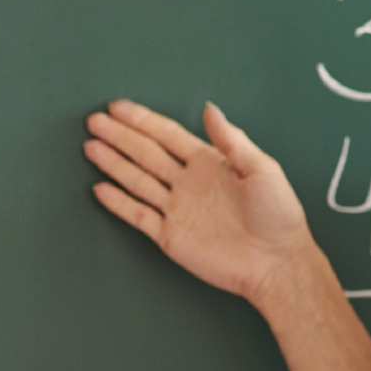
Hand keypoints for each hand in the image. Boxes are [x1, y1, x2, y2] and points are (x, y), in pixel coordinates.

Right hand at [84, 100, 313, 302]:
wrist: (277, 262)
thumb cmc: (279, 215)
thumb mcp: (263, 169)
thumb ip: (232, 140)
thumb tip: (209, 109)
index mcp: (208, 163)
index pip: (167, 135)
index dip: (141, 121)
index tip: (117, 108)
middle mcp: (188, 183)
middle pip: (146, 154)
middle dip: (119, 137)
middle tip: (94, 122)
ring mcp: (177, 210)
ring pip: (137, 180)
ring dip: (114, 164)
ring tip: (91, 147)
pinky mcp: (171, 237)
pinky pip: (139, 216)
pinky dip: (120, 203)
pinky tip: (102, 189)